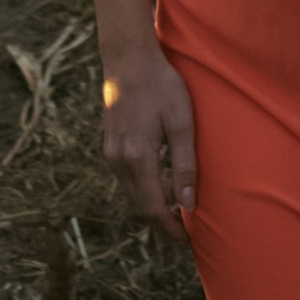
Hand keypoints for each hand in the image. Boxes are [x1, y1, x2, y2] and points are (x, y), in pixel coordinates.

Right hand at [100, 39, 197, 231]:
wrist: (129, 57)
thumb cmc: (161, 85)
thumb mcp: (181, 123)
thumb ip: (185, 166)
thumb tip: (189, 205)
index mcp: (138, 157)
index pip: (153, 208)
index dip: (170, 230)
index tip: (187, 242)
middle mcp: (119, 160)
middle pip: (139, 207)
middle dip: (160, 224)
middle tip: (184, 235)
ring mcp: (111, 152)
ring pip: (130, 194)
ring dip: (150, 209)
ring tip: (174, 215)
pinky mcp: (110, 143)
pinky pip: (125, 179)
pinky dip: (141, 191)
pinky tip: (158, 187)